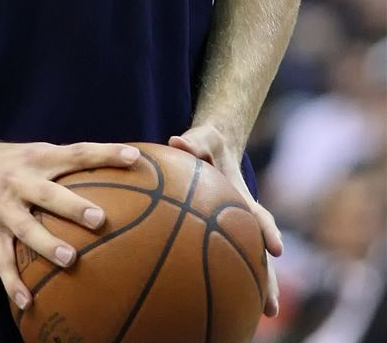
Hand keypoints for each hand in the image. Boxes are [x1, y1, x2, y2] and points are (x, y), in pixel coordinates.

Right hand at [0, 135, 141, 310]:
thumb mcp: (29, 154)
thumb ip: (58, 166)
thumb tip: (103, 177)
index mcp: (38, 158)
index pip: (77, 152)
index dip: (106, 153)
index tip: (134, 158)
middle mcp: (21, 180)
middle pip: (50, 193)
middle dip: (74, 206)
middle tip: (99, 219)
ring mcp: (2, 206)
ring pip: (27, 228)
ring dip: (48, 245)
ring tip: (70, 260)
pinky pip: (1, 260)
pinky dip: (13, 282)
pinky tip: (27, 301)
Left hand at [168, 125, 280, 317]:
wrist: (209, 146)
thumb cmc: (206, 143)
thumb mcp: (203, 137)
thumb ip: (194, 141)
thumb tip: (177, 142)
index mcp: (241, 196)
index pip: (258, 216)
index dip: (267, 231)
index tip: (276, 248)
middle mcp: (242, 218)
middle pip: (258, 253)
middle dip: (267, 279)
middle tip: (271, 307)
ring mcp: (233, 229)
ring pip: (246, 263)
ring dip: (254, 289)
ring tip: (261, 317)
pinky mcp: (217, 236)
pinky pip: (220, 261)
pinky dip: (221, 282)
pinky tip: (214, 305)